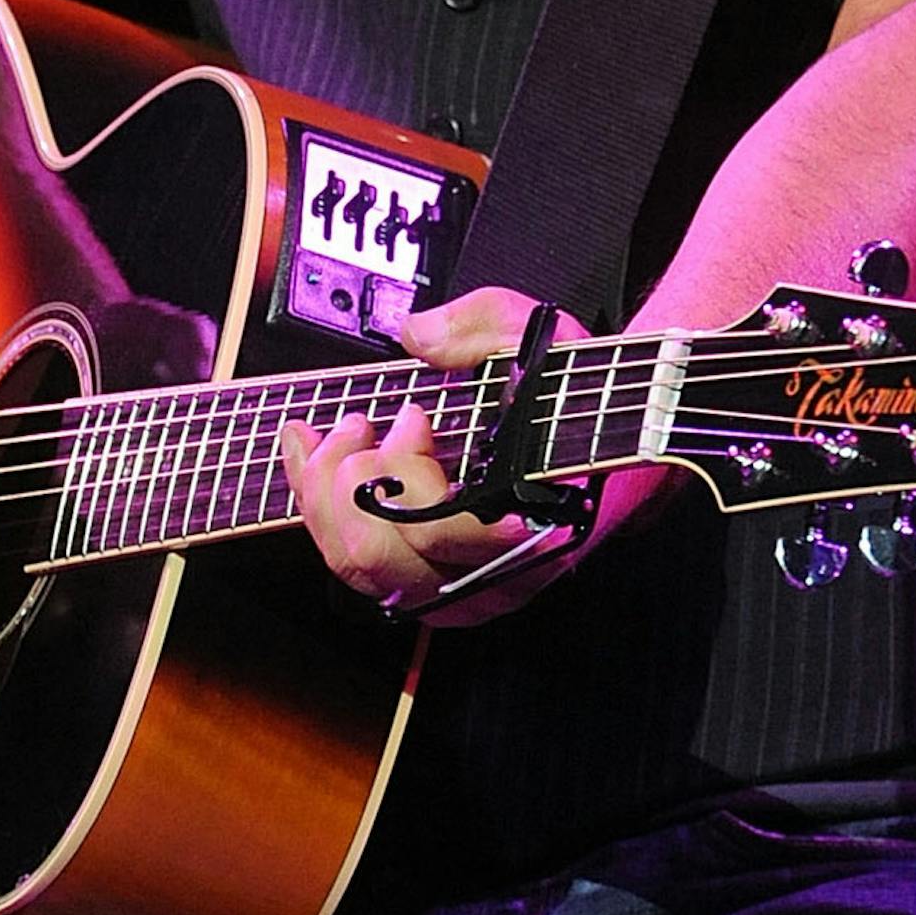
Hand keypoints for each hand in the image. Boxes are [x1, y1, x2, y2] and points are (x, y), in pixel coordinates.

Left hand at [278, 286, 676, 628]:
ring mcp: (450, 588)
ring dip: (326, 489)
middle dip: (351, 474)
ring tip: (344, 431)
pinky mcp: (421, 581)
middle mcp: (485, 578)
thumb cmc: (572, 396)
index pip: (437, 534)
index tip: (416, 414)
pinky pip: (349, 562)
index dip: (407, 469)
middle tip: (366, 421)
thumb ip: (482, 326)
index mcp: (525, 530)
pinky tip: (312, 451)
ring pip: (353, 565)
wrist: (603, 437)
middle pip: (376, 556)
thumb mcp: (540, 338)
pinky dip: (316, 504)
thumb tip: (416, 336)